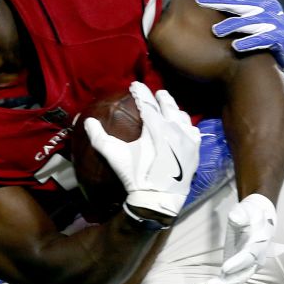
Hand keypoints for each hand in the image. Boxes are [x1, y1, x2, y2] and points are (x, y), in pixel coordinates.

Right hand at [83, 82, 200, 218]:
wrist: (159, 199)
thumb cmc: (137, 176)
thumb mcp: (116, 156)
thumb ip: (100, 138)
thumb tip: (88, 121)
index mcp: (157, 127)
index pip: (147, 103)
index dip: (140, 92)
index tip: (134, 85)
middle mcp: (175, 129)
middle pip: (169, 105)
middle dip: (161, 97)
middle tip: (155, 93)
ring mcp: (188, 140)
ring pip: (183, 117)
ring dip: (174, 109)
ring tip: (169, 107)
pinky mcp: (195, 151)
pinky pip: (193, 131)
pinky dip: (187, 125)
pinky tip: (183, 126)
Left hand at [191, 193, 281, 283]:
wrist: (259, 223)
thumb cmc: (252, 215)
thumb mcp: (248, 210)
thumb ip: (242, 214)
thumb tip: (235, 217)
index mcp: (259, 245)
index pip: (250, 256)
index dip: (238, 263)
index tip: (224, 269)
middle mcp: (254, 261)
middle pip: (241, 277)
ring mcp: (246, 269)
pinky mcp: (237, 272)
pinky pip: (226, 283)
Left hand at [195, 0, 283, 75]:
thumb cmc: (266, 29)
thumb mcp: (253, 14)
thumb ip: (237, 5)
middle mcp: (267, 7)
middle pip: (239, 2)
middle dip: (219, 0)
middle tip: (199, 0)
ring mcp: (275, 22)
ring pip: (250, 22)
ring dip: (232, 25)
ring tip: (215, 31)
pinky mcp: (281, 38)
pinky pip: (263, 40)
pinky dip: (249, 43)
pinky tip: (235, 47)